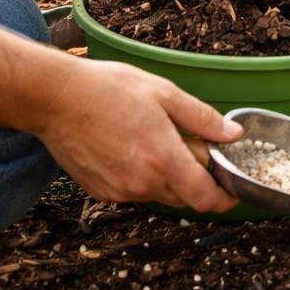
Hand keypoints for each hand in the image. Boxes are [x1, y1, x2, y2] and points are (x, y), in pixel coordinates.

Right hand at [31, 59, 242, 213]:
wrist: (56, 99)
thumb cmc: (109, 90)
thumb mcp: (166, 94)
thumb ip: (203, 119)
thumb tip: (234, 134)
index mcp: (163, 160)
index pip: (205, 198)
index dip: (224, 198)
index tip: (234, 191)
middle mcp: (141, 184)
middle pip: (185, 198)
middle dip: (198, 181)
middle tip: (196, 150)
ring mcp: (119, 191)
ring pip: (159, 195)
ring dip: (170, 178)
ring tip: (159, 142)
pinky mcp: (100, 192)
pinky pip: (134, 192)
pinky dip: (144, 177)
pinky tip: (135, 149)